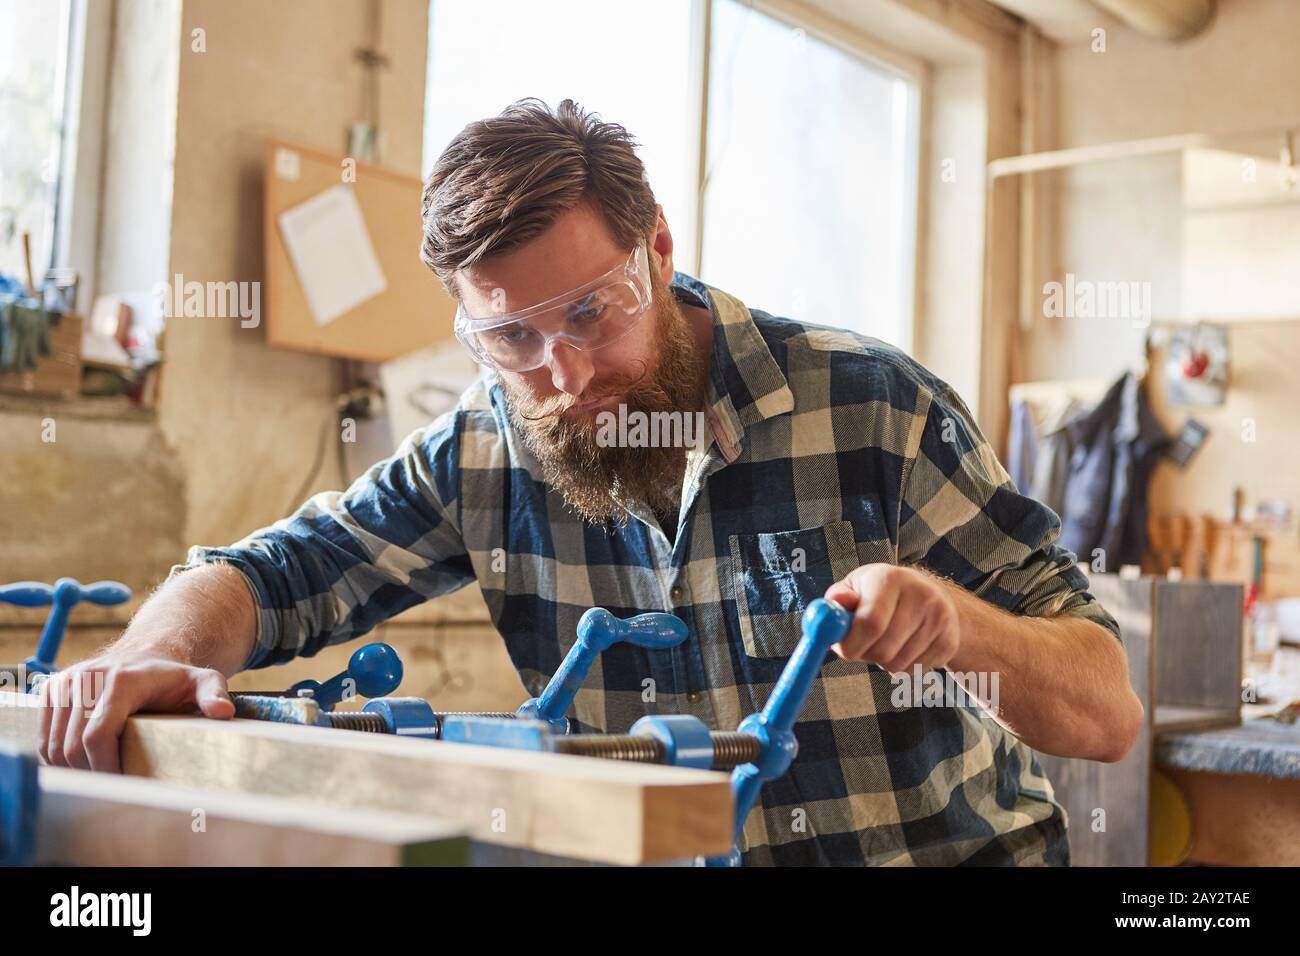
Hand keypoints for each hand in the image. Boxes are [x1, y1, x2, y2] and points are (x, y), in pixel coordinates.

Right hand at [36, 651, 234, 772]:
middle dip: (90, 773)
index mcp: (122, 679)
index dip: (104, 766)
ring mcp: (66, 681)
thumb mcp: (202, 681)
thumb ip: (213, 694)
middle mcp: (89, 677)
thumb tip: (223, 713)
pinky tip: (80, 766)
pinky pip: (44, 735)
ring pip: (54, 743)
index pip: (97, 735)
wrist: (147, 653)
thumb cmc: (175, 676)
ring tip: (98, 780)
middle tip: (111, 789)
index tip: (120, 785)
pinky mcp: (52, 687)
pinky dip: (56, 757)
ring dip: (72, 769)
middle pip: (73, 744)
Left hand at [824, 564, 959, 672]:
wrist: (930, 594)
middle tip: (862, 646)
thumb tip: (826, 615)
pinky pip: (914, 671)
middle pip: (883, 649)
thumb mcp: (855, 587)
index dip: (851, 644)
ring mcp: (939, 619)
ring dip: (882, 662)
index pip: (870, 623)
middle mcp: (919, 595)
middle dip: (865, 655)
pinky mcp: (949, 641)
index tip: (843, 649)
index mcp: (889, 578)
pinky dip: (902, 667)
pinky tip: (904, 646)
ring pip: (897, 665)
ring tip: (885, 641)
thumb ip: (837, 601)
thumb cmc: (881, 593)